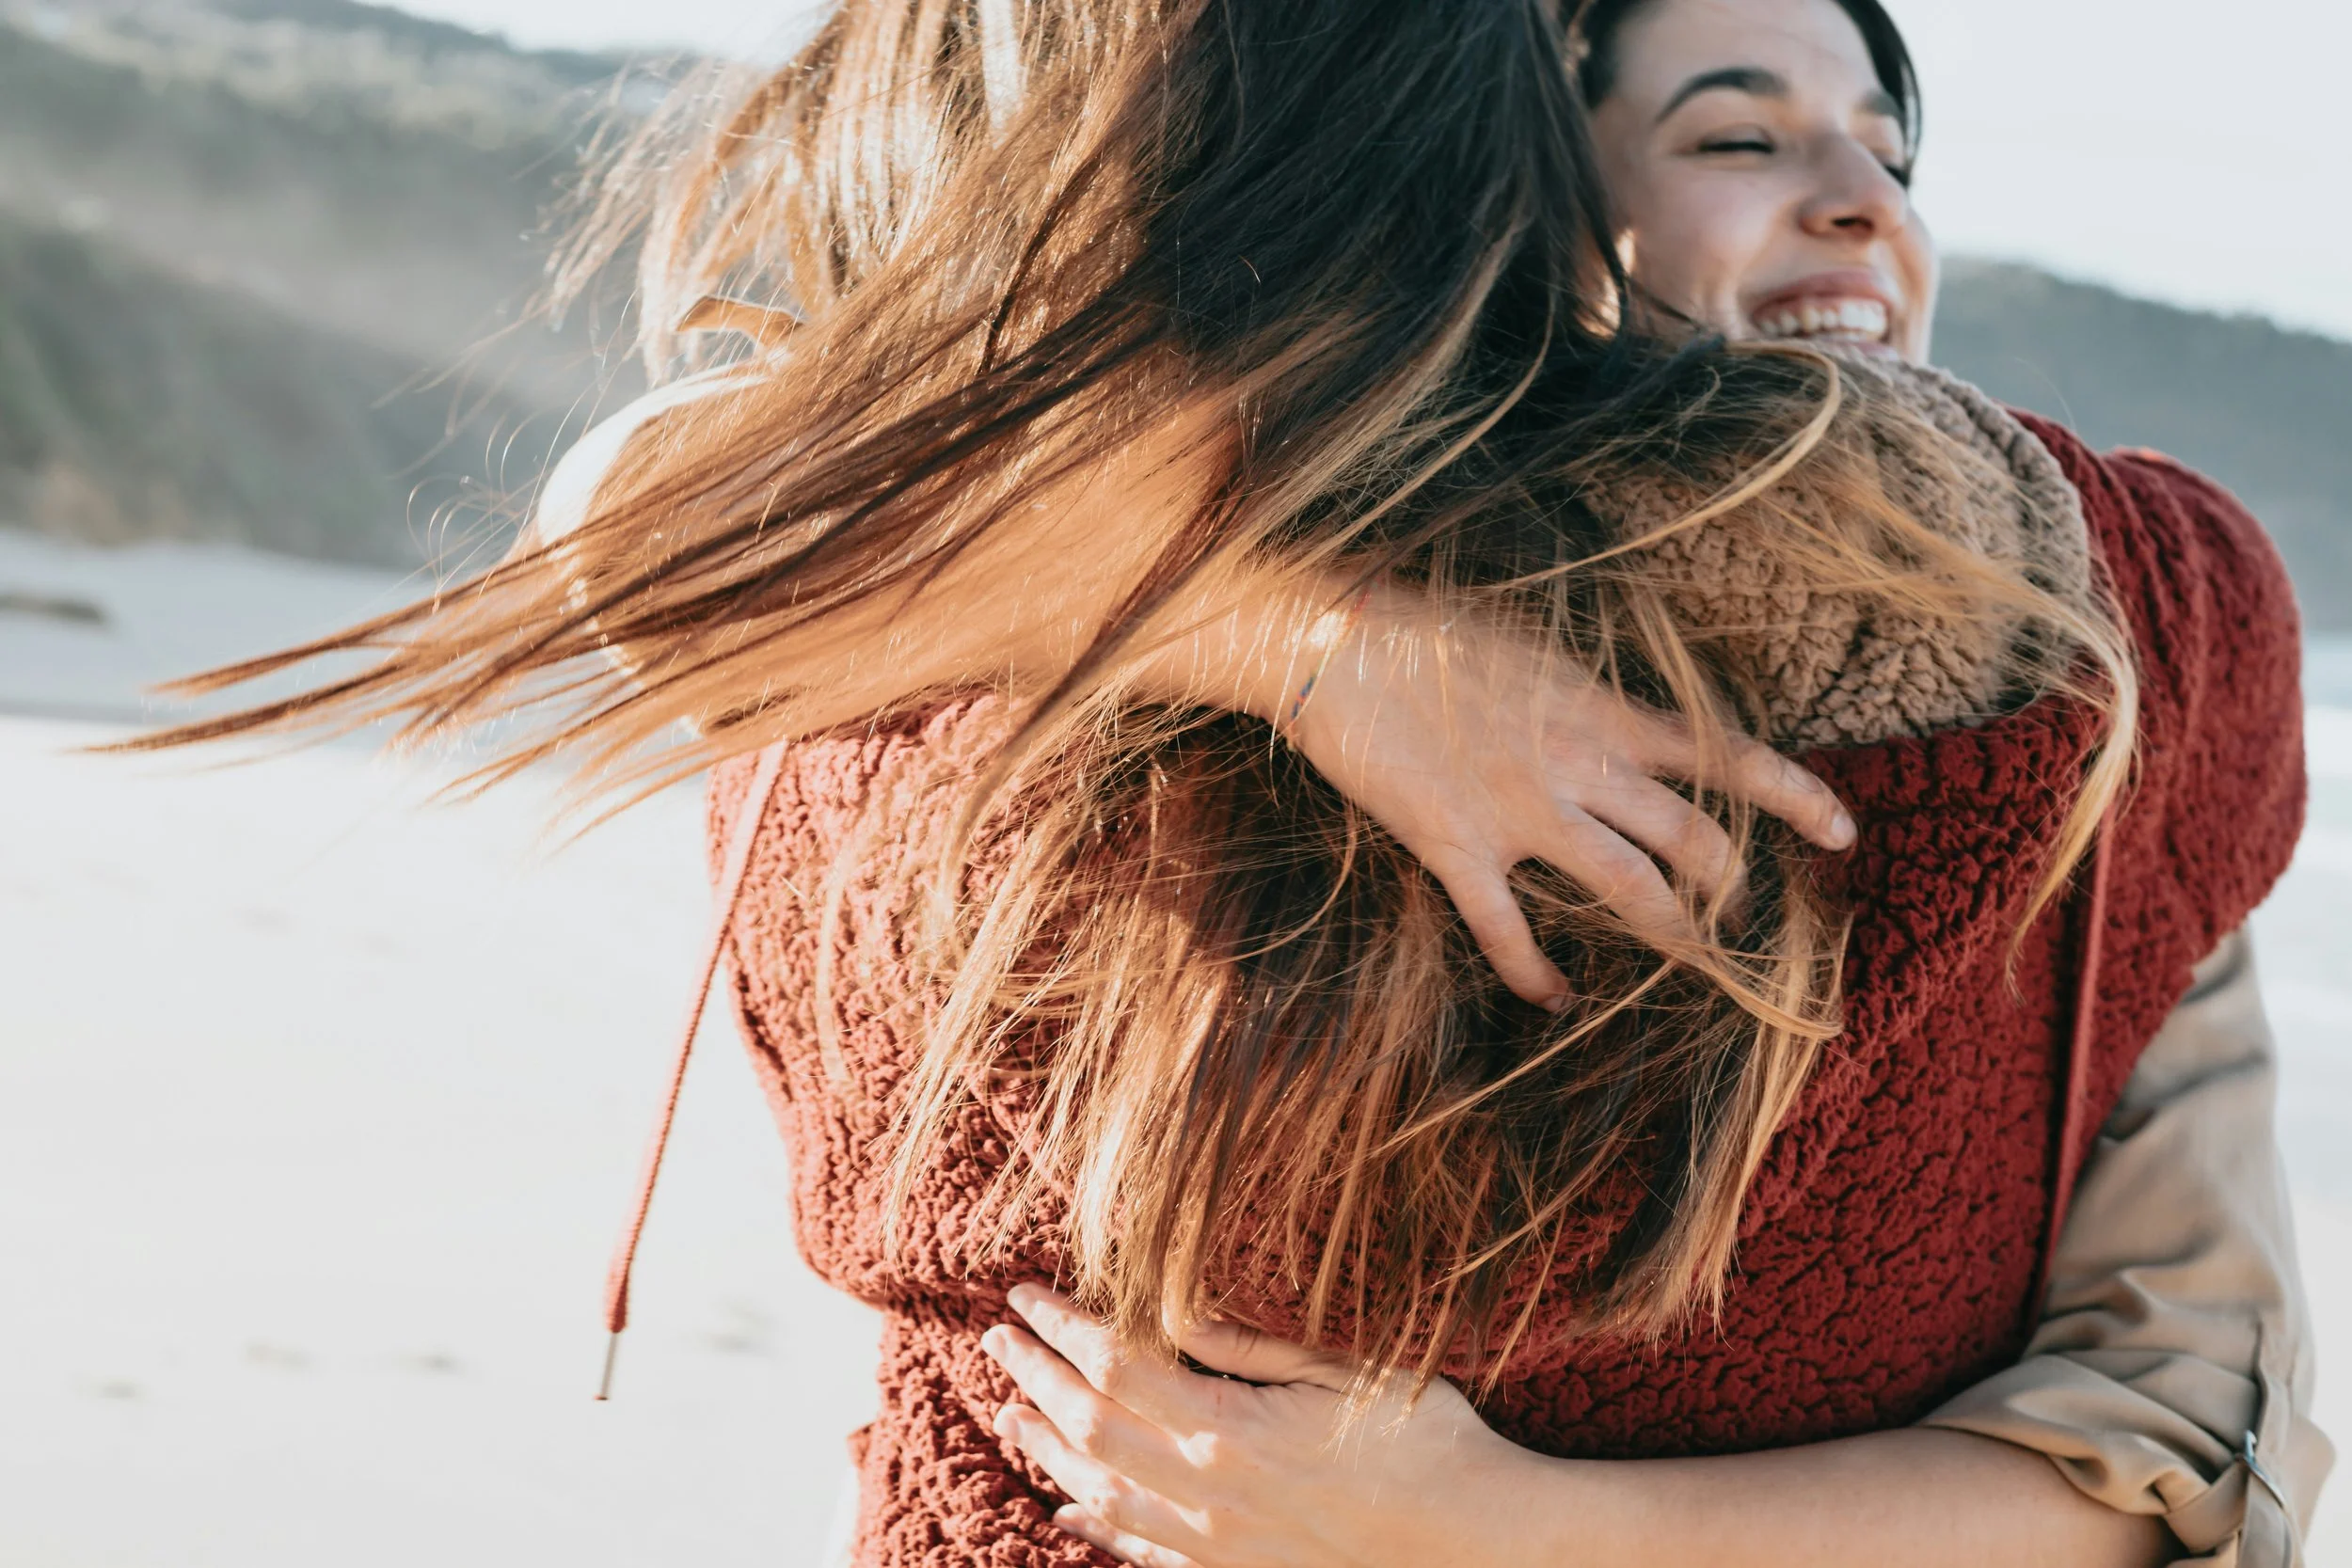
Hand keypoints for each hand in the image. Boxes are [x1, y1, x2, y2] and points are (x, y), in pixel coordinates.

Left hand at [980, 1285, 1544, 1567]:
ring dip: (1048, 1448)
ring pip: (1102, 1492)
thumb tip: (1173, 1311)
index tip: (1024, 1294)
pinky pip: (1143, 1553)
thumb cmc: (1424, 1437)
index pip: (1114, 1364)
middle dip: (1035, 1377)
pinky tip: (1068, 1506)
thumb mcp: (1342, 1367)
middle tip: (997, 1341)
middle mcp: (1207, 1489)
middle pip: (1090, 1425)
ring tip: (1011, 1411)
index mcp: (1230, 1426)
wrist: (1477, 1541)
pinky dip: (1097, 1526)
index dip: (1061, 1327)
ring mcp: (1215, 1544)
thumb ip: (1249, 1346)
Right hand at [1270, 585, 1854, 1007]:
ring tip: (1682, 955)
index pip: (1728, 757)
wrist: (1333, 643)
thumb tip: (1611, 717)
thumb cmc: (1424, 625)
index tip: (1842, 831)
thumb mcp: (1529, 644)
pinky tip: (1553, 999)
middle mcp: (1581, 765)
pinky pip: (1509, 932)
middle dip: (1728, 885)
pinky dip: (1535, 975)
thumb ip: (1580, 691)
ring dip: (1668, 933)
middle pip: (1694, 840)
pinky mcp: (1457, 848)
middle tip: (1734, 909)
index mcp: (1603, 711)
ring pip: (1629, 890)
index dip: (1796, 797)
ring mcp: (1522, 812)